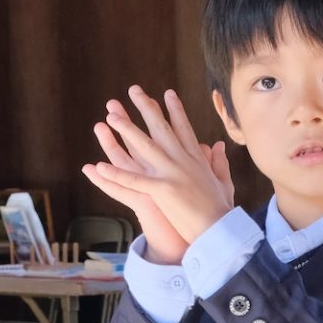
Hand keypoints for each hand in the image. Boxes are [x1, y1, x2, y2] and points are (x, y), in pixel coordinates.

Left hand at [82, 86, 235, 246]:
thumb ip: (219, 162)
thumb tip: (218, 144)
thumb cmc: (222, 211)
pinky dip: (115, 174)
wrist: (221, 231)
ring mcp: (172, 174)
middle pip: (161, 129)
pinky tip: (99, 166)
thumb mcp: (223, 182)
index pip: (184, 128)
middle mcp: (183, 161)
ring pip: (144, 147)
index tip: (166, 93)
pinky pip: (133, 181)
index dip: (174, 110)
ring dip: (126, 130)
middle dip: (146, 108)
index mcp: (197, 159)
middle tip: (133, 91)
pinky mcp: (162, 190)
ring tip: (110, 115)